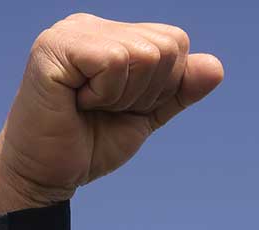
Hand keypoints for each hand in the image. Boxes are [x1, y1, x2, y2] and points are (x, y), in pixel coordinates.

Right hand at [0, 14, 224, 218]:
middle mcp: (89, 24)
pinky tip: (75, 102)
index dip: (160, 87)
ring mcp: (70, 32)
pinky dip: (104, 94)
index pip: (174, 42)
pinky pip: (114, 62)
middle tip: (101, 109)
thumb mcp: (143, 117)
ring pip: (144, 55)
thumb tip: (216, 68)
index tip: (118, 107)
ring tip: (87, 107)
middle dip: (145, 92)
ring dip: (122, 96)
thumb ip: (176, 92)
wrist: (43, 176)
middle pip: (166, 46)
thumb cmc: (86, 145)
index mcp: (110, 34)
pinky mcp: (54, 48)